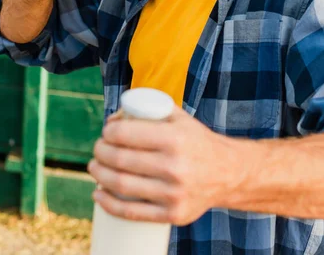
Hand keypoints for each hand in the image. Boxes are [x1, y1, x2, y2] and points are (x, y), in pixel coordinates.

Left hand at [88, 106, 243, 225]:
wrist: (229, 173)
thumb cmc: (197, 141)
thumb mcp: (180, 118)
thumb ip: (151, 109)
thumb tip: (115, 118)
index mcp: (175, 138)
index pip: (126, 134)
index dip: (108, 133)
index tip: (105, 132)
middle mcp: (174, 166)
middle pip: (120, 160)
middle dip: (100, 152)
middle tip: (97, 149)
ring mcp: (173, 193)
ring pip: (121, 185)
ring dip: (99, 175)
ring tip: (94, 167)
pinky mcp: (173, 215)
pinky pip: (132, 212)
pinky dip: (109, 204)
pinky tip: (98, 194)